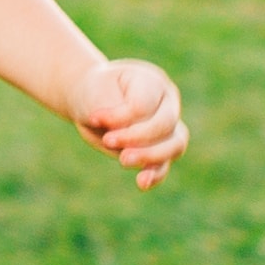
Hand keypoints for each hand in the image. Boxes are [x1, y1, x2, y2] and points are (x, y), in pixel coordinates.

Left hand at [73, 55, 186, 188]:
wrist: (91, 103)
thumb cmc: (94, 93)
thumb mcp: (97, 96)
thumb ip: (115, 116)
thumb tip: (131, 145)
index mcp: (153, 81)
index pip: (145, 104)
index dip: (120, 116)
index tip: (94, 118)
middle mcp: (168, 103)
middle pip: (165, 124)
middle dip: (136, 137)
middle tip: (108, 141)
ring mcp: (169, 127)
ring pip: (174, 145)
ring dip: (149, 156)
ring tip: (123, 161)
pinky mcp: (161, 149)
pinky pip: (165, 164)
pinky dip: (155, 174)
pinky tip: (142, 183)